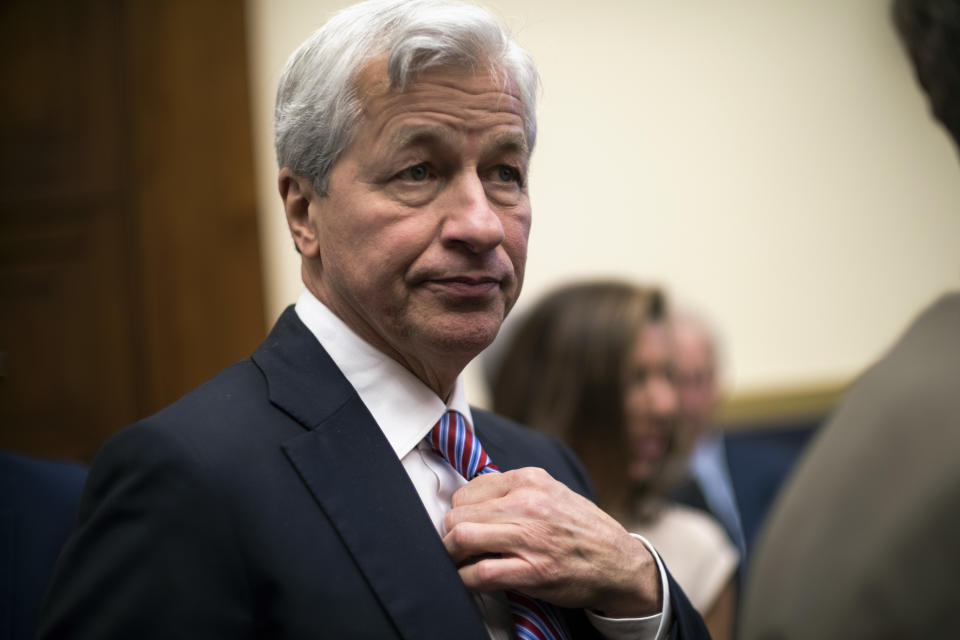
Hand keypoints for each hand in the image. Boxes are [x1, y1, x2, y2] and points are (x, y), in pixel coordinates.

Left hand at [441, 467, 661, 617]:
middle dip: (449, 532)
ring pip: (462, 538)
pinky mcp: (533, 572)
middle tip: (454, 545)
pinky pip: (480, 573)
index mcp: (530, 480)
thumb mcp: (552, 492)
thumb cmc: (582, 529)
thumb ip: (516, 491)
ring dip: (450, 554)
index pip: (468, 490)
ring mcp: (530, 538)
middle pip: (459, 514)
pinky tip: (469, 579)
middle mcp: (528, 504)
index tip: (462, 523)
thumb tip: (474, 500)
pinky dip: (465, 579)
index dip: (459, 511)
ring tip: (457, 561)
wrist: (619, 563)